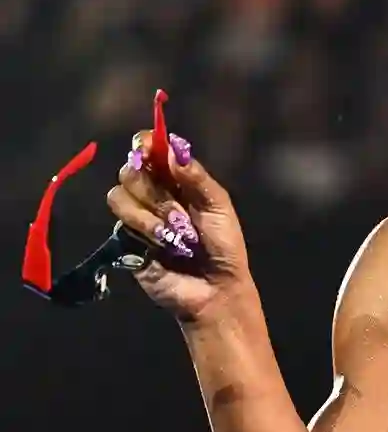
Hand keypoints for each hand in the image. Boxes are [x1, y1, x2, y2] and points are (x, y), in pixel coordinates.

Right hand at [106, 131, 252, 321]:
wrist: (215, 287)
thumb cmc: (224, 245)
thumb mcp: (218, 205)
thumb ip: (196, 177)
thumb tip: (173, 148)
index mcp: (178, 180)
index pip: (150, 150)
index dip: (144, 144)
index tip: (145, 146)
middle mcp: (154, 193)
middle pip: (130, 169)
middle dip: (152, 186)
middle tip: (176, 206)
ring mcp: (138, 216)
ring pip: (119, 194)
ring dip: (150, 211)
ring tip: (175, 232)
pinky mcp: (127, 240)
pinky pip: (121, 222)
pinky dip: (144, 229)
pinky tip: (164, 244)